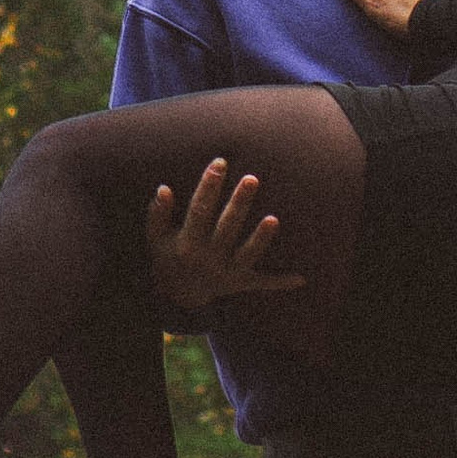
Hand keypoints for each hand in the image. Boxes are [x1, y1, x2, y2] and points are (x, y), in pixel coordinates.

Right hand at [144, 157, 307, 316]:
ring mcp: (226, 273)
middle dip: (239, 203)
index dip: (208, 186)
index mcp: (187, 243)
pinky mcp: (241, 283)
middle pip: (226, 227)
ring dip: (260, 238)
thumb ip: (158, 213)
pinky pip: (262, 283)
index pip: (199, 210)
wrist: (179, 294)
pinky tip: (300, 279)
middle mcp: (207, 259)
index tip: (220, 162)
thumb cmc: (169, 254)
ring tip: (273, 218)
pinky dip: (280, 282)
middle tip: (252, 178)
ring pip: (247, 254)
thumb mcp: (156, 236)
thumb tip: (163, 188)